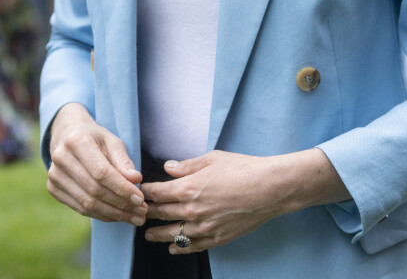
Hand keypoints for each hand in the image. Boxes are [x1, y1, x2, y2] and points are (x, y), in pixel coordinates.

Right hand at [47, 103, 146, 225]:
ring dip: (114, 214)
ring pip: (87, 204)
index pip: (101, 172)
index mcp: (77, 141)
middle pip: (95, 190)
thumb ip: (123, 160)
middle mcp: (61, 158)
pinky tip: (117, 216)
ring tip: (134, 218)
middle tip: (141, 212)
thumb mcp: (112, 141)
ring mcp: (54, 175)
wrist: (68, 137)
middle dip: (121, 204)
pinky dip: (101, 215)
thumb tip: (136, 180)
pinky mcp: (53, 189)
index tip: (140, 199)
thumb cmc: (95, 139)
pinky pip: (80, 209)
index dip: (121, 188)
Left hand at [142, 151, 279, 252]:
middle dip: (148, 213)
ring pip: (174, 234)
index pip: (159, 193)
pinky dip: (180, 247)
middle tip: (138, 214)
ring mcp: (204, 227)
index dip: (146, 192)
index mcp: (189, 187)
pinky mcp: (217, 238)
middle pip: (162, 214)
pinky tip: (173, 247)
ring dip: (158, 234)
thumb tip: (169, 167)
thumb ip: (187, 165)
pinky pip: (193, 246)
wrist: (268, 189)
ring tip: (148, 235)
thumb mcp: (213, 159)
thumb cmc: (243, 169)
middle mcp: (192, 210)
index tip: (140, 191)